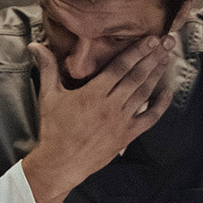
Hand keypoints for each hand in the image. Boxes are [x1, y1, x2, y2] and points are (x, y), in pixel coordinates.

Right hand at [22, 36, 173, 202]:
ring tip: (167, 57)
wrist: (60, 164)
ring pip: (144, 93)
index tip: (150, 39)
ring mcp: (121, 122)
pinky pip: (149, 119)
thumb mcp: (49, 96)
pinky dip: (160, 106)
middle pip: (136, 77)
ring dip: (157, 74)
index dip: (137, 51)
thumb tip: (35, 45)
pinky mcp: (127, 136)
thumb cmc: (53, 129)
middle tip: (166, 41)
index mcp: (93, 93)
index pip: (120, 67)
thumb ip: (47, 68)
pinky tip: (168, 92)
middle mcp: (110, 106)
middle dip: (152, 57)